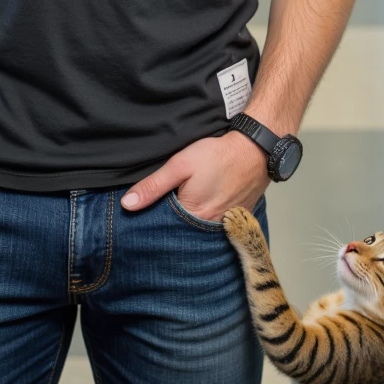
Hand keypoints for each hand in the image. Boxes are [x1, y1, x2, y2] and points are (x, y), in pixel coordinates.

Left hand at [120, 132, 268, 221]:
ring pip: (201, 231)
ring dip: (192, 224)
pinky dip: (209, 220)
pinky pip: (218, 226)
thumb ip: (153, 185)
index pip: (166, 230)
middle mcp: (211, 227)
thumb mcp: (180, 165)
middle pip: (185, 233)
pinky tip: (206, 206)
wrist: (255, 150)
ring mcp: (227, 224)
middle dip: (173, 226)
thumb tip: (127, 205)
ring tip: (186, 209)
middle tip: (167, 210)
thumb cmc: (217, 155)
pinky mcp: (238, 219)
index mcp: (194, 217)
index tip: (147, 216)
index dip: (155, 222)